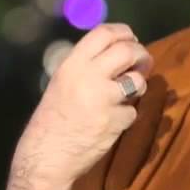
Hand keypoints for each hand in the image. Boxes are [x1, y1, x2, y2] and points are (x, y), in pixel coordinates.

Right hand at [7, 23, 152, 189]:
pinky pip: (133, 111)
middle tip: (143, 63)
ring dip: (137, 86)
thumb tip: (119, 53)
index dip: (123, 32)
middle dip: (141, 55)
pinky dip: (126, 116)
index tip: (131, 39)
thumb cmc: (51, 120)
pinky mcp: (115, 121)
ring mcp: (103, 98)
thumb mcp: (61, 83)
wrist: (46, 157)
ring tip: (127, 94)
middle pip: (127, 51)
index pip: (103, 33)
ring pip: (137, 81)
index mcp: (71, 64)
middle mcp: (88, 76)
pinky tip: (112, 122)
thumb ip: (87, 67)